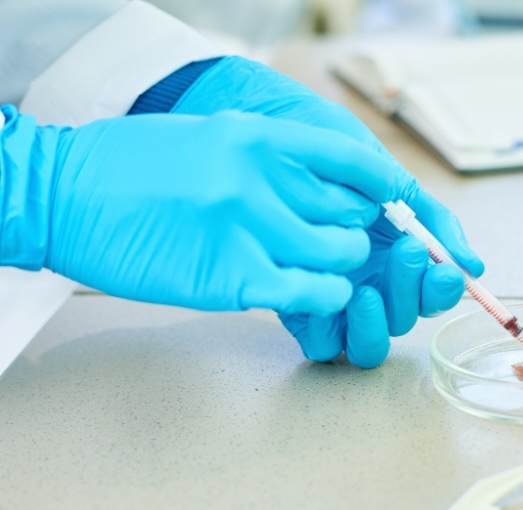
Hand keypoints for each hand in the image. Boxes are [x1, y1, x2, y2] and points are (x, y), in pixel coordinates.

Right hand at [0, 106, 406, 315]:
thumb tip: (323, 186)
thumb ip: (268, 159)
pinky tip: (310, 293)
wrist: (60, 196)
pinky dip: (325, 296)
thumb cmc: (131, 169)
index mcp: (255, 136)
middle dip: (360, 234)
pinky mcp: (233, 278)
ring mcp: (246, 229)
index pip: (349, 157)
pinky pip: (313, 291)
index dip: (383, 184)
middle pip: (352, 213)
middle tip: (346, 245)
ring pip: (343, 254)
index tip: (400, 202)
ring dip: (343, 268)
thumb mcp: (208, 138)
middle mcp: (258, 178)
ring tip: (321, 270)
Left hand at [171, 56, 483, 366]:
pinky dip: (332, 331)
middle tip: (405, 253)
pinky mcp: (296, 306)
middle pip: (404, 319)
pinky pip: (322, 342)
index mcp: (397, 256)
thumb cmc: (331, 149)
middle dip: (412, 293)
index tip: (444, 269)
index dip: (441, 290)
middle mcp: (370, 282)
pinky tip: (331, 297)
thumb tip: (475, 267)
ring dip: (376, 321)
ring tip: (365, 288)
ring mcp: (334, 295)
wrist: (270, 127)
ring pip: (369, 340)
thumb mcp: (391, 178)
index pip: (431, 292)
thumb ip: (435, 219)